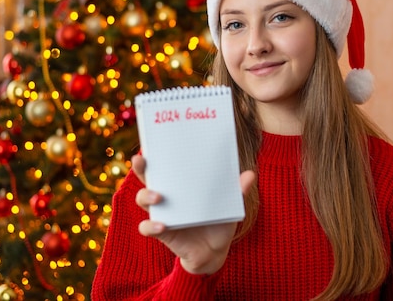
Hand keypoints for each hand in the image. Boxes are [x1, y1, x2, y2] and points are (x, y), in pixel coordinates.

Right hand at [131, 154, 255, 274]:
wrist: (215, 250)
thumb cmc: (218, 221)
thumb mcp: (230, 204)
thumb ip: (237, 190)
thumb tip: (251, 174)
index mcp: (181, 184)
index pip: (165, 164)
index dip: (155, 153)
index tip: (152, 142)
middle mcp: (166, 196)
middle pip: (147, 177)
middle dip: (142, 167)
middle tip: (141, 159)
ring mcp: (162, 213)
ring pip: (142, 200)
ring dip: (146, 196)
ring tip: (158, 197)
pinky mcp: (162, 232)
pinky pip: (147, 228)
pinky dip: (152, 226)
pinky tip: (163, 225)